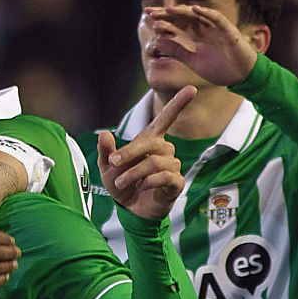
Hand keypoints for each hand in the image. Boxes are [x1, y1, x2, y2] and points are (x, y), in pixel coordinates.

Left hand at [98, 85, 196, 218]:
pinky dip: (149, 182)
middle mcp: (165, 151)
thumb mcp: (107, 167)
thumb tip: (104, 134)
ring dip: (134, 172)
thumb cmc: (120, 184)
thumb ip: (105, 151)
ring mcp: (172, 167)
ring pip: (156, 162)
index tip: (193, 88)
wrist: (128, 210)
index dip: (178, 104)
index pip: (167, 119)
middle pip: (153, 143)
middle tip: (113, 164)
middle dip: (130, 152)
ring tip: (121, 183)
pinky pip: (166, 176)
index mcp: (150, 141)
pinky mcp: (176, 184)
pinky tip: (143, 187)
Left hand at [145, 5, 261, 85]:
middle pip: (183, 17)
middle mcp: (204, 29)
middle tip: (149, 11)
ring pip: (197, 15)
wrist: (241, 77)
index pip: (176, 24)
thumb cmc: (219, 68)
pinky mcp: (228, 30)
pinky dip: (207, 13)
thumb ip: (177, 51)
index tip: (147, 18)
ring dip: (183, 11)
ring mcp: (216, 28)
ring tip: (168, 9)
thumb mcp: (193, 61)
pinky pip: (217, 18)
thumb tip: (157, 42)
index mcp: (195, 36)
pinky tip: (194, 9)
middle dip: (167, 13)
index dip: (162, 20)